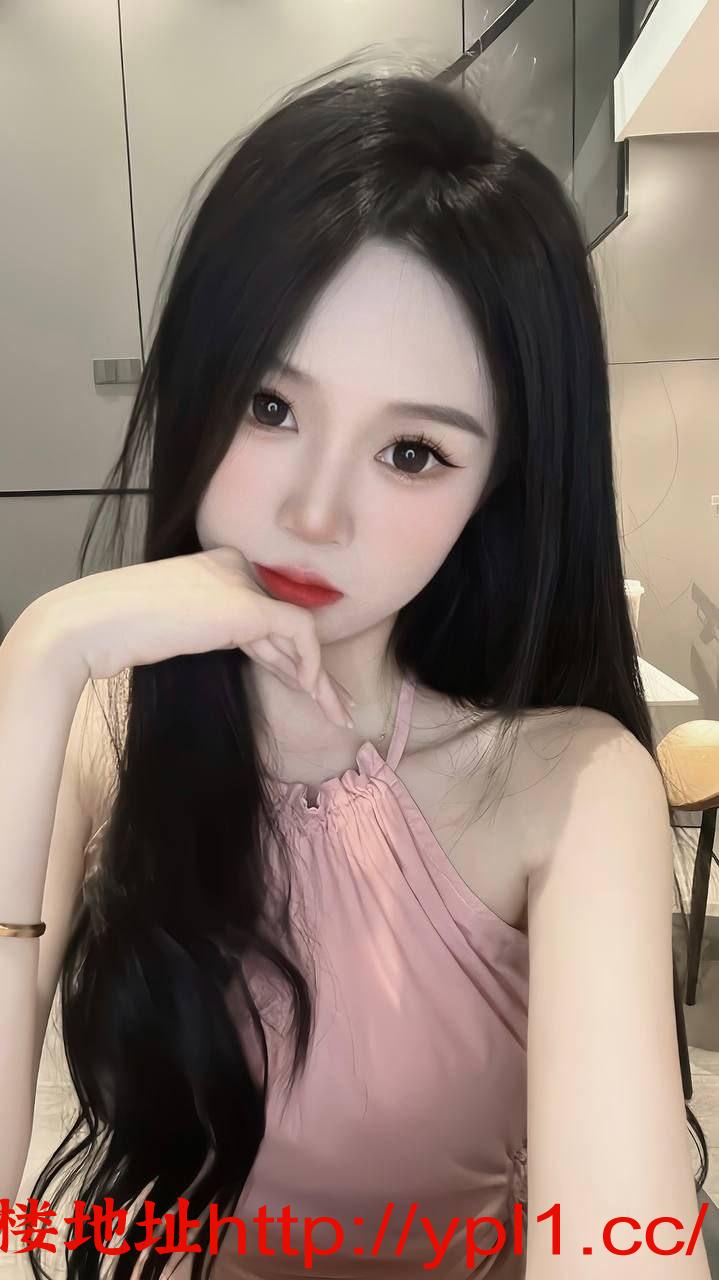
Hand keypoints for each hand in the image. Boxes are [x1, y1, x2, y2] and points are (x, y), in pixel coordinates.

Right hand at [30, 547, 354, 728]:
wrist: (97, 623)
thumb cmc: (125, 632)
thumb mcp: (185, 630)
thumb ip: (222, 633)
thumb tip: (263, 661)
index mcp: (220, 566)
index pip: (268, 616)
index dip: (290, 659)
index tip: (308, 692)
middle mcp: (237, 567)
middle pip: (287, 626)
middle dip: (314, 672)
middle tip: (338, 708)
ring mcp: (243, 582)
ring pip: (300, 632)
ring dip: (321, 679)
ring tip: (337, 714)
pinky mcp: (247, 605)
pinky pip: (299, 633)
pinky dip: (310, 665)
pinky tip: (313, 693)